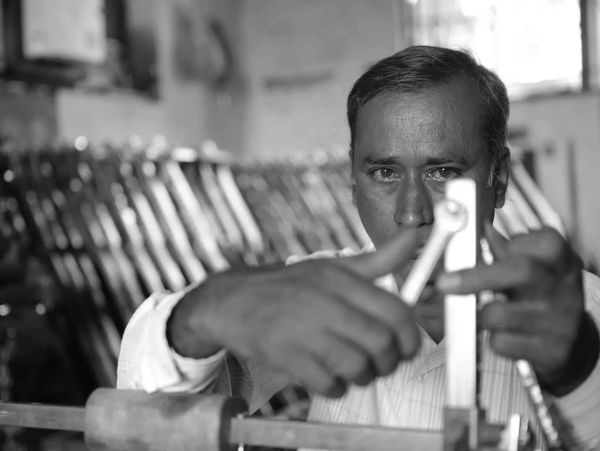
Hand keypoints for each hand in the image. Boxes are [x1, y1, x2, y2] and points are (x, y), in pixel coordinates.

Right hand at [168, 230, 421, 397]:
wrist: (234, 302)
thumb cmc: (290, 286)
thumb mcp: (333, 267)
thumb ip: (378, 259)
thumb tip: (414, 236)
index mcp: (341, 279)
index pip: (396, 312)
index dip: (410, 336)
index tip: (407, 346)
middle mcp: (325, 302)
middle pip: (381, 343)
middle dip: (388, 361)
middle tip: (381, 362)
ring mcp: (304, 330)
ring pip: (358, 367)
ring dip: (362, 376)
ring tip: (354, 369)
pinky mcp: (286, 356)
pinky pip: (328, 384)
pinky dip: (335, 387)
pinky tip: (329, 375)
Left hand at [436, 224, 598, 395]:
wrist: (573, 342)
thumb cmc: (542, 294)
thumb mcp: (535, 267)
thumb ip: (505, 249)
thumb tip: (476, 230)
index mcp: (560, 260)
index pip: (540, 241)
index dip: (508, 244)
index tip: (484, 245)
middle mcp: (563, 288)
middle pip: (520, 271)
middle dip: (475, 276)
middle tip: (444, 283)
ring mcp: (560, 321)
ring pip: (501, 314)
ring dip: (480, 314)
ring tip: (483, 312)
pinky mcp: (551, 351)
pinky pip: (502, 343)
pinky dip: (493, 340)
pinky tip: (503, 334)